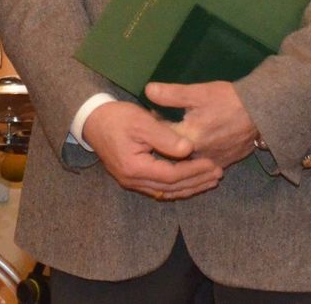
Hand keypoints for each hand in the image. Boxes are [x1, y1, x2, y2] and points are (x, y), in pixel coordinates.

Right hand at [81, 101, 223, 199]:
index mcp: (135, 167)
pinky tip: (189, 182)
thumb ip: (165, 137)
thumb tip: (188, 150)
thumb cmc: (117, 118)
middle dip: (196, 181)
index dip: (193, 171)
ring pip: (166, 191)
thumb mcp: (142, 122)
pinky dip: (176, 186)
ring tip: (209, 180)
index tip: (212, 164)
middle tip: (218, 174)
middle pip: (170, 188)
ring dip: (189, 187)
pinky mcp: (132, 179)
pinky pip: (159, 188)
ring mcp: (131, 182)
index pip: (171, 175)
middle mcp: (133, 180)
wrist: (92, 121)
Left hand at [145, 80, 259, 168]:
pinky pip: (204, 162)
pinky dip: (197, 154)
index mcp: (188, 138)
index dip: (153, 125)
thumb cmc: (228, 99)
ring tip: (181, 132)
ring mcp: (212, 162)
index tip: (152, 115)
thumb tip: (147, 90)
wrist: (262, 111)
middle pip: (172, 152)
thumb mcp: (198, 93)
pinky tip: (199, 140)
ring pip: (188, 159)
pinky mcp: (224, 163)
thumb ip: (171, 94)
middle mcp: (197, 156)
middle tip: (164, 124)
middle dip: (165, 140)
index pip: (160, 137)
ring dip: (181, 149)